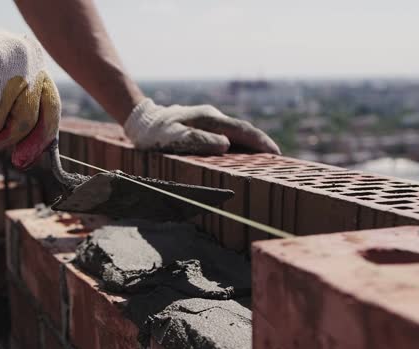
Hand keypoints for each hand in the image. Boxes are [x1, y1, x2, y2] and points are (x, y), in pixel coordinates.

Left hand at [123, 98, 279, 155]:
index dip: (261, 143)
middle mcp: (212, 117)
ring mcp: (208, 120)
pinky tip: (242, 156)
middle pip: (243, 130)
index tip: (277, 155)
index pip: (242, 130)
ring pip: (235, 132)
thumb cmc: (154, 133)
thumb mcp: (172, 138)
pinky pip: (226, 135)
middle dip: (261, 144)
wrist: (140, 120)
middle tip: (278, 160)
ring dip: (251, 145)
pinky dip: (238, 145)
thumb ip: (198, 140)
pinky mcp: (203, 126)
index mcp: (209, 119)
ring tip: (266, 160)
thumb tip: (226, 145)